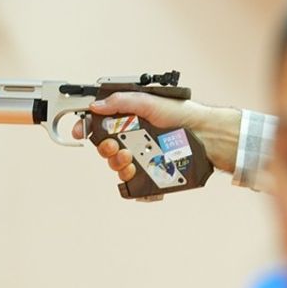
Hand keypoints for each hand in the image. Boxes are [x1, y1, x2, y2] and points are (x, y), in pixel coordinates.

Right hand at [71, 91, 241, 182]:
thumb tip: (95, 106)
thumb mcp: (149, 101)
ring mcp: (142, 159)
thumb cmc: (181, 114)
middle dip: (105, 149)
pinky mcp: (151, 176)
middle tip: (114, 146)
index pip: (100, 126)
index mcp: (129, 122)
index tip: (81, 132)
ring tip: (130, 158)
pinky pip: (134, 186)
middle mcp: (134, 140)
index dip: (87, 128)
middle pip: (106, 149)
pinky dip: (131, 182)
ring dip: (117, 163)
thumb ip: (121, 102)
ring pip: (117, 167)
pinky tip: (137, 173)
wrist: (205, 134)